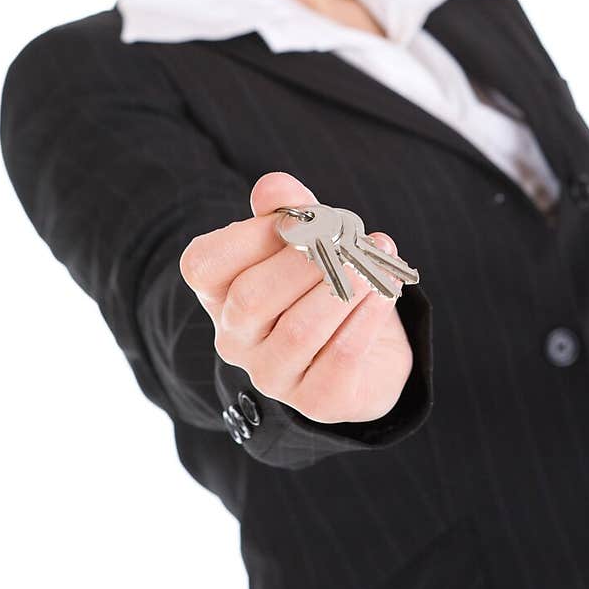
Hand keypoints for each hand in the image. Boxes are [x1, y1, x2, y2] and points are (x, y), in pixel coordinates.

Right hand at [178, 171, 414, 423]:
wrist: (368, 352)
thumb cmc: (323, 284)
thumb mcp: (308, 239)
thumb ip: (289, 210)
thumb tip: (274, 187)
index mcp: (220, 294)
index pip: (204, 265)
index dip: (250, 236)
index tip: (297, 218)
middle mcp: (235, 340)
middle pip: (252, 298)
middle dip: (304, 262)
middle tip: (345, 238)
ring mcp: (272, 375)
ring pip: (298, 330)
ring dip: (343, 288)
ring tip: (374, 262)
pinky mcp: (317, 401)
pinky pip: (341, 357)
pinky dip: (367, 318)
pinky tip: (385, 292)